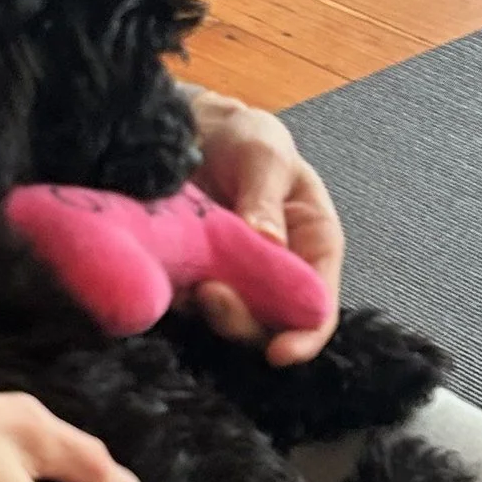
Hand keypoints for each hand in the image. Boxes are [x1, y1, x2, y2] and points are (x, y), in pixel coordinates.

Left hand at [184, 87, 344, 365]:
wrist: (193, 128)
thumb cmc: (245, 138)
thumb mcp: (265, 155)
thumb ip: (267, 200)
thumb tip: (269, 243)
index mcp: (313, 244)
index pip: (318, 306)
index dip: (305, 337)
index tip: (279, 353)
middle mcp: (278, 272)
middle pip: (270, 323)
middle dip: (242, 322)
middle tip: (210, 294)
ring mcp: (234, 278)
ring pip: (227, 321)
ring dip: (207, 313)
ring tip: (187, 282)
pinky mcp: (193, 276)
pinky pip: (187, 304)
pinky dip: (176, 298)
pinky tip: (163, 273)